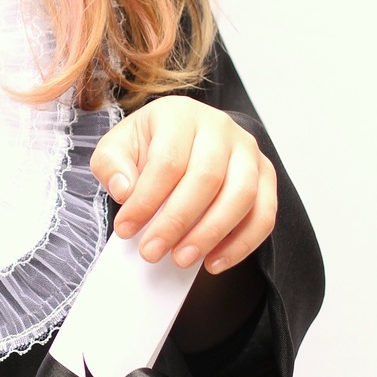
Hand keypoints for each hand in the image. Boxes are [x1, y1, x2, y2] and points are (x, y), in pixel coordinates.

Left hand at [90, 96, 276, 273]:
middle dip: (177, 222)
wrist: (182, 138)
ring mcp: (247, 150)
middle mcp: (219, 127)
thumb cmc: (150, 145)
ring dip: (211, 234)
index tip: (126, 229)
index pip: (167, 161)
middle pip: (206, 178)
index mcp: (179, 115)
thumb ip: (112, 164)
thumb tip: (124, 189)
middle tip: (152, 252)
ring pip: (241, 195)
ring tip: (182, 259)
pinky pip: (264, 212)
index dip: (146, 200)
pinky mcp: (265, 174)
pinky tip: (215, 262)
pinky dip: (242, 243)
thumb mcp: (118, 146)